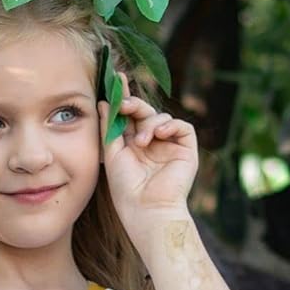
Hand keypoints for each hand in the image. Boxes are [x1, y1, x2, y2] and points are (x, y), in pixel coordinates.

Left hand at [98, 70, 197, 239]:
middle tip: (124, 105)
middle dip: (135, 105)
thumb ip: (109, 127)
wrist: (146, 210)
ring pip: (162, 117)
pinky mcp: (185, 150)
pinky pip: (182, 127)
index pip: (129, 115)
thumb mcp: (112, 153)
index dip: (124, 97)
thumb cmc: (126, 188)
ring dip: (150, 123)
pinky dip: (171, 125)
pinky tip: (160, 134)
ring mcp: (169, 146)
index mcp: (133, 145)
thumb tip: (103, 101)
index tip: (116, 79)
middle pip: (145, 112)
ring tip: (142, 142)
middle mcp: (151, 143)